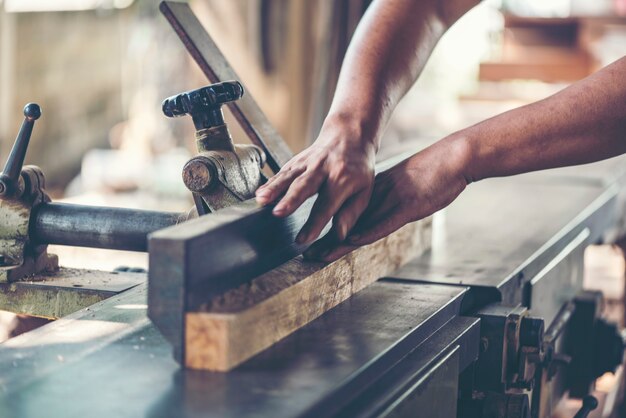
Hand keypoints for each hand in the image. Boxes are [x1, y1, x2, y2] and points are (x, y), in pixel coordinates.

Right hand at [255, 119, 376, 243]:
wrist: (350, 136)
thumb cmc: (358, 170)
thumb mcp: (365, 191)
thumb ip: (351, 213)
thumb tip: (340, 236)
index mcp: (343, 179)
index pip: (327, 205)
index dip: (314, 223)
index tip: (302, 239)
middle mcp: (324, 169)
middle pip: (305, 185)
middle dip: (291, 199)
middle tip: (278, 213)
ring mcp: (308, 162)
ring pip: (289, 176)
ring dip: (274, 188)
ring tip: (262, 200)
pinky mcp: (297, 160)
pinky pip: (282, 172)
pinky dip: (270, 183)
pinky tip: (259, 194)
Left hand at [306, 136, 469, 260]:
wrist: (452, 159)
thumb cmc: (433, 174)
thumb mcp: (406, 189)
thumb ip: (391, 201)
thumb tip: (381, 213)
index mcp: (377, 193)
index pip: (349, 216)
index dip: (332, 232)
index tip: (315, 244)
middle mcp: (379, 198)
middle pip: (348, 223)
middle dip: (327, 241)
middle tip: (305, 255)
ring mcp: (392, 202)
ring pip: (360, 225)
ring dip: (338, 242)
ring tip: (317, 254)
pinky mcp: (407, 206)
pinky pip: (385, 223)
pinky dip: (367, 233)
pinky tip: (351, 240)